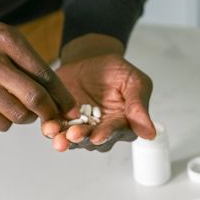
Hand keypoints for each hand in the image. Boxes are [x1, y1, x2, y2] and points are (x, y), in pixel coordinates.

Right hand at [0, 5, 74, 130]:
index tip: (72, 109)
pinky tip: (4, 108)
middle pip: (34, 99)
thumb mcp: (8, 37)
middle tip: (55, 116)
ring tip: (25, 108)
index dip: (63, 96)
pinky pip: (0, 124)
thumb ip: (32, 61)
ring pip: (18, 115)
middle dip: (51, 112)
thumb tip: (58, 95)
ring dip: (29, 117)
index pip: (45, 75)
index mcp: (7, 41)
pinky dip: (9, 122)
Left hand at [41, 34, 155, 151]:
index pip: (115, 132)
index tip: (97, 136)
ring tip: (56, 135)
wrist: (90, 59)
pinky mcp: (62, 121)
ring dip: (64, 138)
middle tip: (73, 135)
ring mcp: (80, 128)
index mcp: (123, 124)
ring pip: (72, 139)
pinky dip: (51, 129)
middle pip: (91, 140)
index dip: (106, 134)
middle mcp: (101, 131)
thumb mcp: (134, 82)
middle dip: (81, 138)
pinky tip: (48, 127)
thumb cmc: (116, 71)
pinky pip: (56, 128)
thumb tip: (150, 133)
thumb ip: (139, 106)